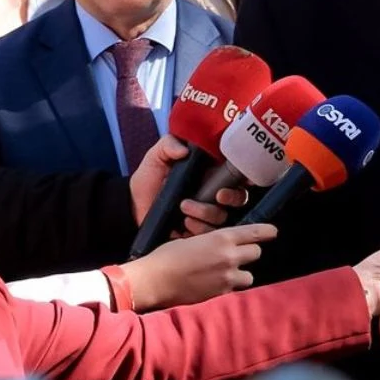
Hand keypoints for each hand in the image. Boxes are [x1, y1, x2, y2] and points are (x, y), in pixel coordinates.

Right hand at [122, 223, 272, 310]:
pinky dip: (228, 290)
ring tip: (226, 275)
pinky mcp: (221, 296)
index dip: (266, 232)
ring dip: (241, 275)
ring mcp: (227, 278)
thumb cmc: (168, 256)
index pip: (255, 233)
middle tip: (236, 256)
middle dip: (248, 254)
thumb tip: (223, 246)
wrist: (155, 281)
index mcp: (222, 238)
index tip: (273, 232)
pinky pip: (234, 292)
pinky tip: (214, 288)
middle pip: (256, 253)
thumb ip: (213, 243)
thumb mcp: (193, 240)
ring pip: (249, 276)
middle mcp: (230, 257)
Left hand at [128, 136, 247, 235]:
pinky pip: (208, 234)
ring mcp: (205, 215)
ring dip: (207, 213)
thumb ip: (168, 145)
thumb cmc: (148, 179)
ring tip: (184, 208)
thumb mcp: (156, 156)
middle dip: (232, 197)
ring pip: (222, 218)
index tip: (245, 179)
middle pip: (239, 198)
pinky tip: (184, 223)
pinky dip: (199, 229)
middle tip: (218, 196)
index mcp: (209, 175)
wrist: (132, 205)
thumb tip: (184, 150)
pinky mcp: (196, 232)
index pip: (237, 175)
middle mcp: (212, 195)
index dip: (247, 177)